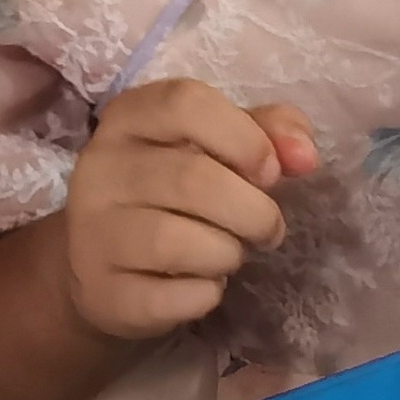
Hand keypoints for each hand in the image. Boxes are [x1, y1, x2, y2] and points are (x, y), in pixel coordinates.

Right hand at [62, 80, 320, 342]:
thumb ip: (265, 133)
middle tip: (267, 229)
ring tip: (227, 253)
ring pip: (180, 242)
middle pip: (192, 179)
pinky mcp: (104, 292)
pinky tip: (198, 285)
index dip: (244, 137)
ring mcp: (94, 232)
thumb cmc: (171, 195)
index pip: (185, 103)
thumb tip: (304, 154)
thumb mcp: (214, 147)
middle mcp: (100, 168)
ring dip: (228, 253)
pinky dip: (206, 294)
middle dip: (253, 211)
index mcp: (129, 118)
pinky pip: (178, 296)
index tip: (270, 172)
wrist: (101, 270)